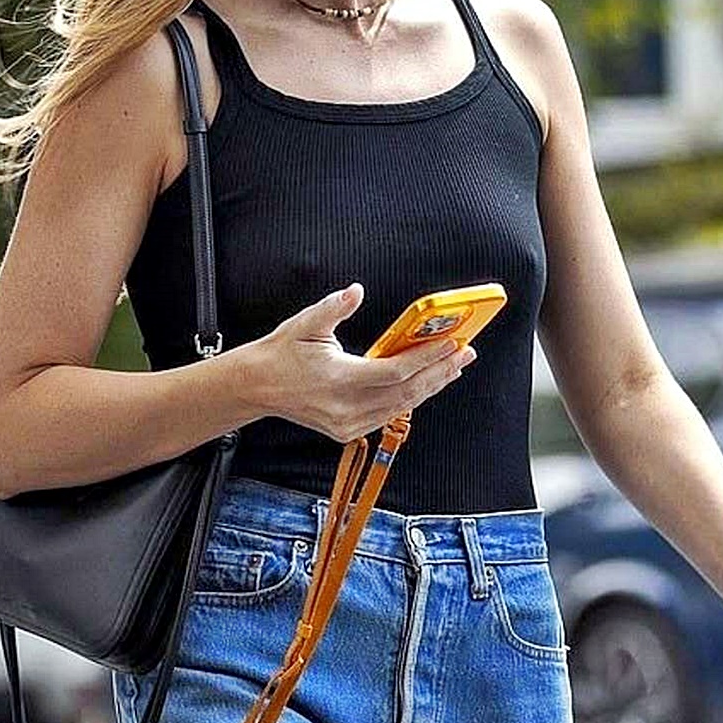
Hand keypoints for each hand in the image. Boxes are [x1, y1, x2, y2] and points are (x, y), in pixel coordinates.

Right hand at [259, 283, 476, 443]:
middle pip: (407, 392)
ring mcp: (347, 424)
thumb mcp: (306, 324)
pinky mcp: (347, 431)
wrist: (258, 387)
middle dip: (441, 371)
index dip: (428, 357)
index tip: (452, 342)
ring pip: (402, 406)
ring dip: (431, 386)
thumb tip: (356, 291)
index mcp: (339, 378)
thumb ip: (334, 307)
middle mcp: (346, 407)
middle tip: (465, 352)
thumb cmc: (282, 353)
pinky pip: (389, 415)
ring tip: (454, 366)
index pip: (396, 370)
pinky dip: (411, 398)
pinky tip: (427, 384)